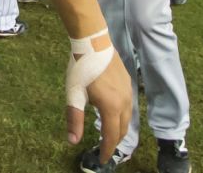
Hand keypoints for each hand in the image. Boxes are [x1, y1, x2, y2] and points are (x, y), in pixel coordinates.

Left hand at [65, 34, 131, 163]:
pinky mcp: (128, 84)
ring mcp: (129, 93)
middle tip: (105, 150)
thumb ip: (75, 118)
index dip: (107, 150)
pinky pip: (128, 107)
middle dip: (114, 142)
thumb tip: (73, 141)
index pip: (111, 136)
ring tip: (109, 137)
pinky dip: (122, 117)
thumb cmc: (81, 68)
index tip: (102, 160)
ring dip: (119, 130)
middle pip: (122, 129)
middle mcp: (125, 103)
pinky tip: (113, 115)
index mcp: (112, 107)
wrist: (94, 42)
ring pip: (127, 118)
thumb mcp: (74, 94)